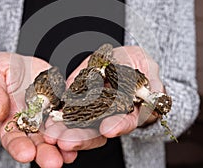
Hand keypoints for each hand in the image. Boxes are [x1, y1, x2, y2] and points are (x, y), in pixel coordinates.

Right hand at [0, 52, 76, 165]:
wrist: (19, 65)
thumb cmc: (1, 71)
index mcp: (9, 120)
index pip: (12, 138)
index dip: (18, 147)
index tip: (26, 154)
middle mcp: (31, 123)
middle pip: (37, 143)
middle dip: (45, 153)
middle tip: (53, 163)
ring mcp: (48, 116)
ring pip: (56, 135)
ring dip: (63, 147)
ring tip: (70, 155)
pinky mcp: (62, 105)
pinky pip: (70, 118)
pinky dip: (77, 128)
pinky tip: (84, 136)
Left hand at [43, 46, 163, 151]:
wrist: (116, 60)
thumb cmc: (133, 62)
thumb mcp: (145, 65)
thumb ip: (152, 82)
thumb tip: (156, 96)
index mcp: (130, 110)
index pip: (127, 120)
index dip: (119, 124)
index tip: (109, 128)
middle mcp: (109, 116)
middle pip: (98, 130)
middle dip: (83, 137)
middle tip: (66, 141)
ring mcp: (91, 111)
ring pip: (79, 126)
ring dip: (65, 132)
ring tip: (51, 135)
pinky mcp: (75, 104)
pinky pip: (65, 113)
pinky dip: (56, 119)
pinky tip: (46, 123)